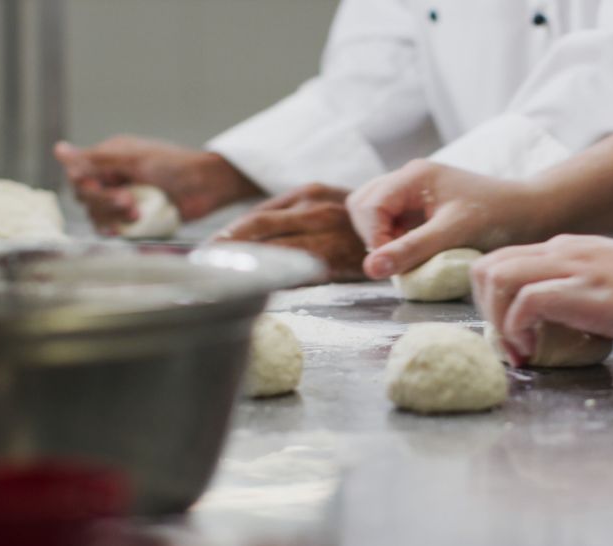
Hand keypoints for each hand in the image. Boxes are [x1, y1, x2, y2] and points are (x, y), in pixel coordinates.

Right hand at [55, 136, 260, 233]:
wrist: (208, 186)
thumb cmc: (175, 165)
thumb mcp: (133, 158)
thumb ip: (94, 159)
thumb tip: (58, 150)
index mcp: (110, 158)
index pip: (79, 177)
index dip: (88, 186)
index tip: (104, 188)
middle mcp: (115, 178)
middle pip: (87, 198)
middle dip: (105, 203)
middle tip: (129, 202)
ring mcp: (126, 198)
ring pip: (99, 215)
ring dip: (113, 216)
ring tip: (136, 212)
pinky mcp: (138, 217)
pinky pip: (116, 228)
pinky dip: (118, 229)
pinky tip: (126, 229)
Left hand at [214, 184, 366, 282]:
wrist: (408, 230)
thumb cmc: (360, 228)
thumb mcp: (327, 208)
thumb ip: (293, 218)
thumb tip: (246, 239)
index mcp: (307, 193)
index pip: (256, 214)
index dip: (228, 233)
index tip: (207, 250)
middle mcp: (315, 205)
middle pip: (257, 226)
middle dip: (227, 246)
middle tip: (204, 265)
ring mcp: (327, 229)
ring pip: (274, 247)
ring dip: (245, 263)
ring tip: (222, 278)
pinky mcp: (336, 254)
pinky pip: (298, 267)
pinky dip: (276, 276)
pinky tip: (260, 285)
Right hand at [347, 160, 543, 278]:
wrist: (532, 215)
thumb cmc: (498, 219)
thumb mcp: (454, 235)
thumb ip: (411, 250)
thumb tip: (370, 269)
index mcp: (414, 176)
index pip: (368, 205)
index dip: (374, 238)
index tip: (392, 265)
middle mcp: (409, 179)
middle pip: (363, 205)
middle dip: (374, 236)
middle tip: (399, 261)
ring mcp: (413, 194)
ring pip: (373, 214)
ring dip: (382, 239)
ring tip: (408, 258)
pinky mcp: (420, 210)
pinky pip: (390, 223)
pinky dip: (395, 241)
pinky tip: (417, 254)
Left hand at [471, 235, 612, 363]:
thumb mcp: (604, 287)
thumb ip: (573, 297)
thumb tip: (545, 329)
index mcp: (564, 250)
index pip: (499, 262)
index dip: (490, 302)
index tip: (508, 335)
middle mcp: (561, 251)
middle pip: (485, 266)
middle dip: (483, 311)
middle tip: (507, 343)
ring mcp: (572, 266)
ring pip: (496, 276)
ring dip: (496, 320)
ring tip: (518, 349)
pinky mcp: (585, 289)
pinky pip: (527, 299)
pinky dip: (518, 328)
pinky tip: (533, 350)